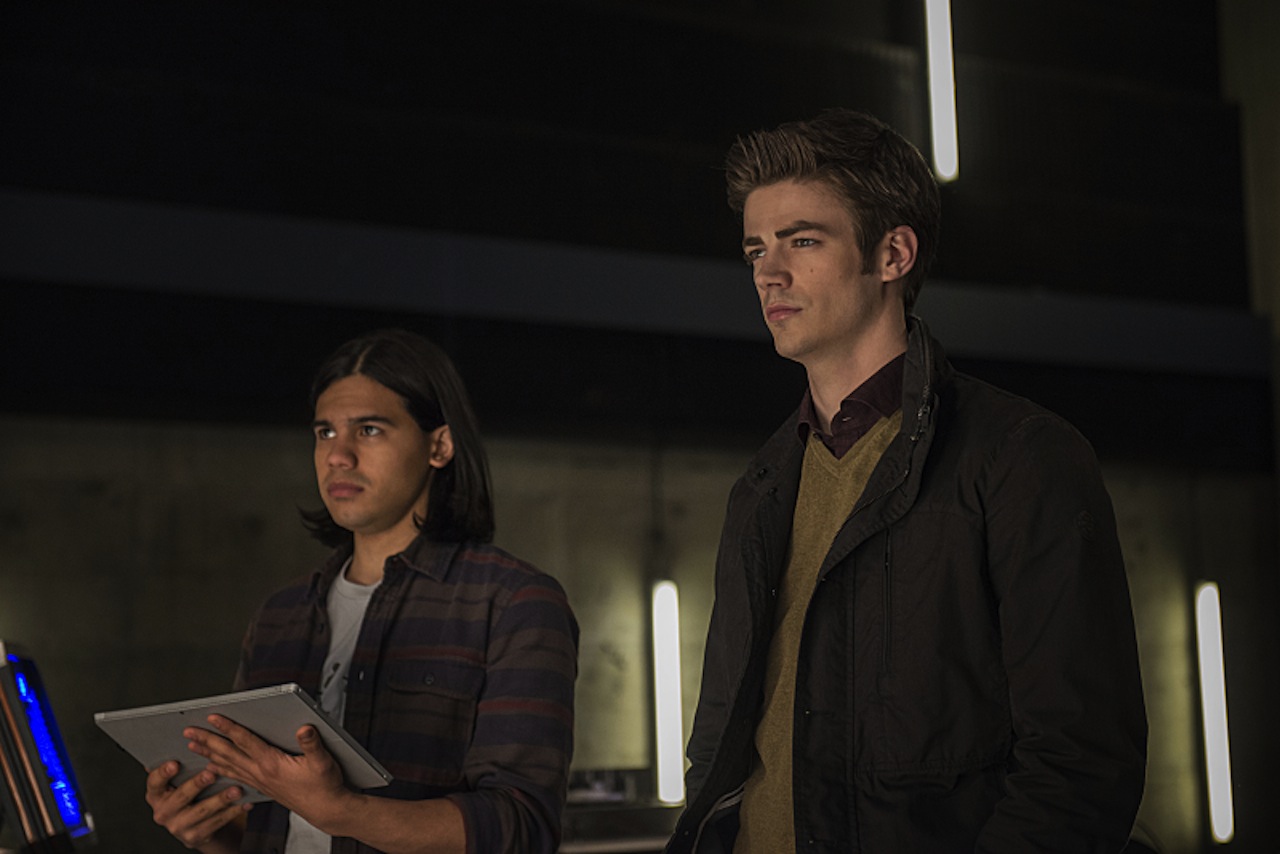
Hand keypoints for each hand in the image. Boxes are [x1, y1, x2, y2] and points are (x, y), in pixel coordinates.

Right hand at [145, 760, 248, 849]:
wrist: (194, 825)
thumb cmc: (189, 792)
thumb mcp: (181, 781)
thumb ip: (186, 765)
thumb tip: (197, 736)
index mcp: (156, 794)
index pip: (154, 782)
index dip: (163, 773)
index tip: (175, 763)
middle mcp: (163, 812)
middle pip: (180, 796)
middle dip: (197, 784)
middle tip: (211, 773)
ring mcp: (178, 826)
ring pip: (202, 811)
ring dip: (221, 799)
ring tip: (237, 790)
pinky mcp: (194, 837)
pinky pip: (216, 823)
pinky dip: (232, 812)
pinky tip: (245, 803)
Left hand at [185, 715, 347, 822]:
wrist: (325, 810)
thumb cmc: (325, 786)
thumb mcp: (323, 762)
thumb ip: (312, 744)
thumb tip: (304, 728)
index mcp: (272, 764)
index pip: (245, 741)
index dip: (229, 728)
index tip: (213, 717)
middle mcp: (261, 773)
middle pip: (228, 753)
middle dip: (207, 740)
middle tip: (189, 731)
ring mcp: (259, 781)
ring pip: (227, 765)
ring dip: (208, 754)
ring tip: (193, 746)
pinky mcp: (261, 786)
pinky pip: (234, 776)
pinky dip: (221, 769)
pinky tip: (213, 767)